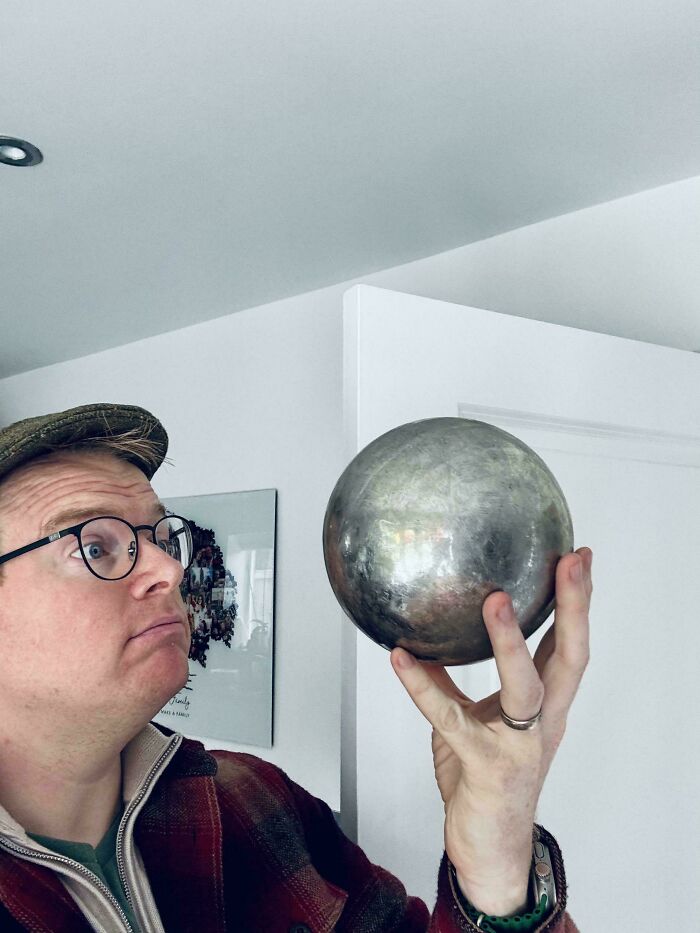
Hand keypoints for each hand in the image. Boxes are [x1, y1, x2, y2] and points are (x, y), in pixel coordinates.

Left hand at [390, 547, 591, 916]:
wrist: (489, 848)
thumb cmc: (485, 777)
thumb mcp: (473, 719)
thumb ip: (453, 680)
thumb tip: (420, 637)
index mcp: (545, 706)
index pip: (568, 644)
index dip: (576, 601)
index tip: (579, 557)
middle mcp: (543, 721)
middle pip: (570, 657)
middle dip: (574, 607)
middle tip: (571, 562)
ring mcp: (519, 745)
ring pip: (524, 687)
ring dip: (510, 642)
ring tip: (495, 599)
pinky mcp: (485, 766)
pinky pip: (450, 719)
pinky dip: (422, 686)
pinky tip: (399, 657)